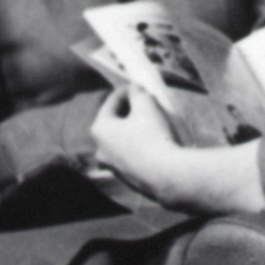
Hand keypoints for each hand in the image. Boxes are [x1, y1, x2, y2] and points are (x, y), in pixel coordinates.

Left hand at [86, 91, 264, 216]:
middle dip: (130, 112)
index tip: (139, 85)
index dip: (126, 90)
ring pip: (123, 141)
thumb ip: (138, 93)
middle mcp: (100, 149)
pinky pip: (132, 157)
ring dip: (135, 131)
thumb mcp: (146, 106)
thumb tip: (134, 88)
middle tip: (147, 103)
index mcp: (99, 129)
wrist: (165, 175)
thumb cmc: (152, 136)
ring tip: (154, 124)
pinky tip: (156, 144)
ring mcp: (113, 166)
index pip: (110, 102)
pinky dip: (141, 148)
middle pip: (114, 123)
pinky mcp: (127, 179)